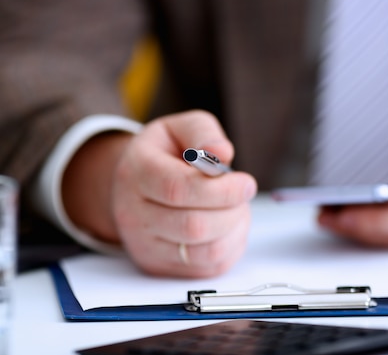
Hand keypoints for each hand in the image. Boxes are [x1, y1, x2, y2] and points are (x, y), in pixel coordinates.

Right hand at [63, 110, 256, 277]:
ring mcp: (144, 245)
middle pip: (194, 226)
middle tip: (243, 192)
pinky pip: (208, 268)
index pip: (178, 189)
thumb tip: (222, 153)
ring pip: (204, 252)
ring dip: (234, 229)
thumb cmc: (164, 154)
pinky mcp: (160, 266)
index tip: (246, 182)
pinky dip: (230, 247)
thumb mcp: (179, 128)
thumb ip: (203, 133)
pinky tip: (229, 225)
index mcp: (137, 172)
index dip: (220, 189)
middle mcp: (133, 214)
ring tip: (236, 208)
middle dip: (232, 209)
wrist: (134, 185)